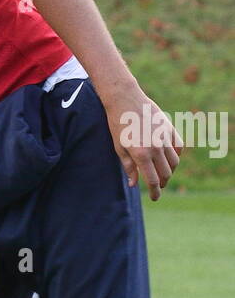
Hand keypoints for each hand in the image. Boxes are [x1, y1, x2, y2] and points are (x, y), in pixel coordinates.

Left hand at [102, 83, 181, 200]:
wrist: (125, 99)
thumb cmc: (118, 124)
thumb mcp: (119, 148)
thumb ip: (128, 167)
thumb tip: (134, 184)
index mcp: (141, 154)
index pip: (153, 180)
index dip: (155, 192)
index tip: (154, 198)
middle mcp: (156, 147)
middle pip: (166, 173)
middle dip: (162, 183)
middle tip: (157, 187)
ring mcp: (165, 137)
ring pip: (175, 162)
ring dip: (170, 171)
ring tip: (163, 174)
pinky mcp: (170, 128)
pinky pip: (179, 147)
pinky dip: (176, 156)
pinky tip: (170, 159)